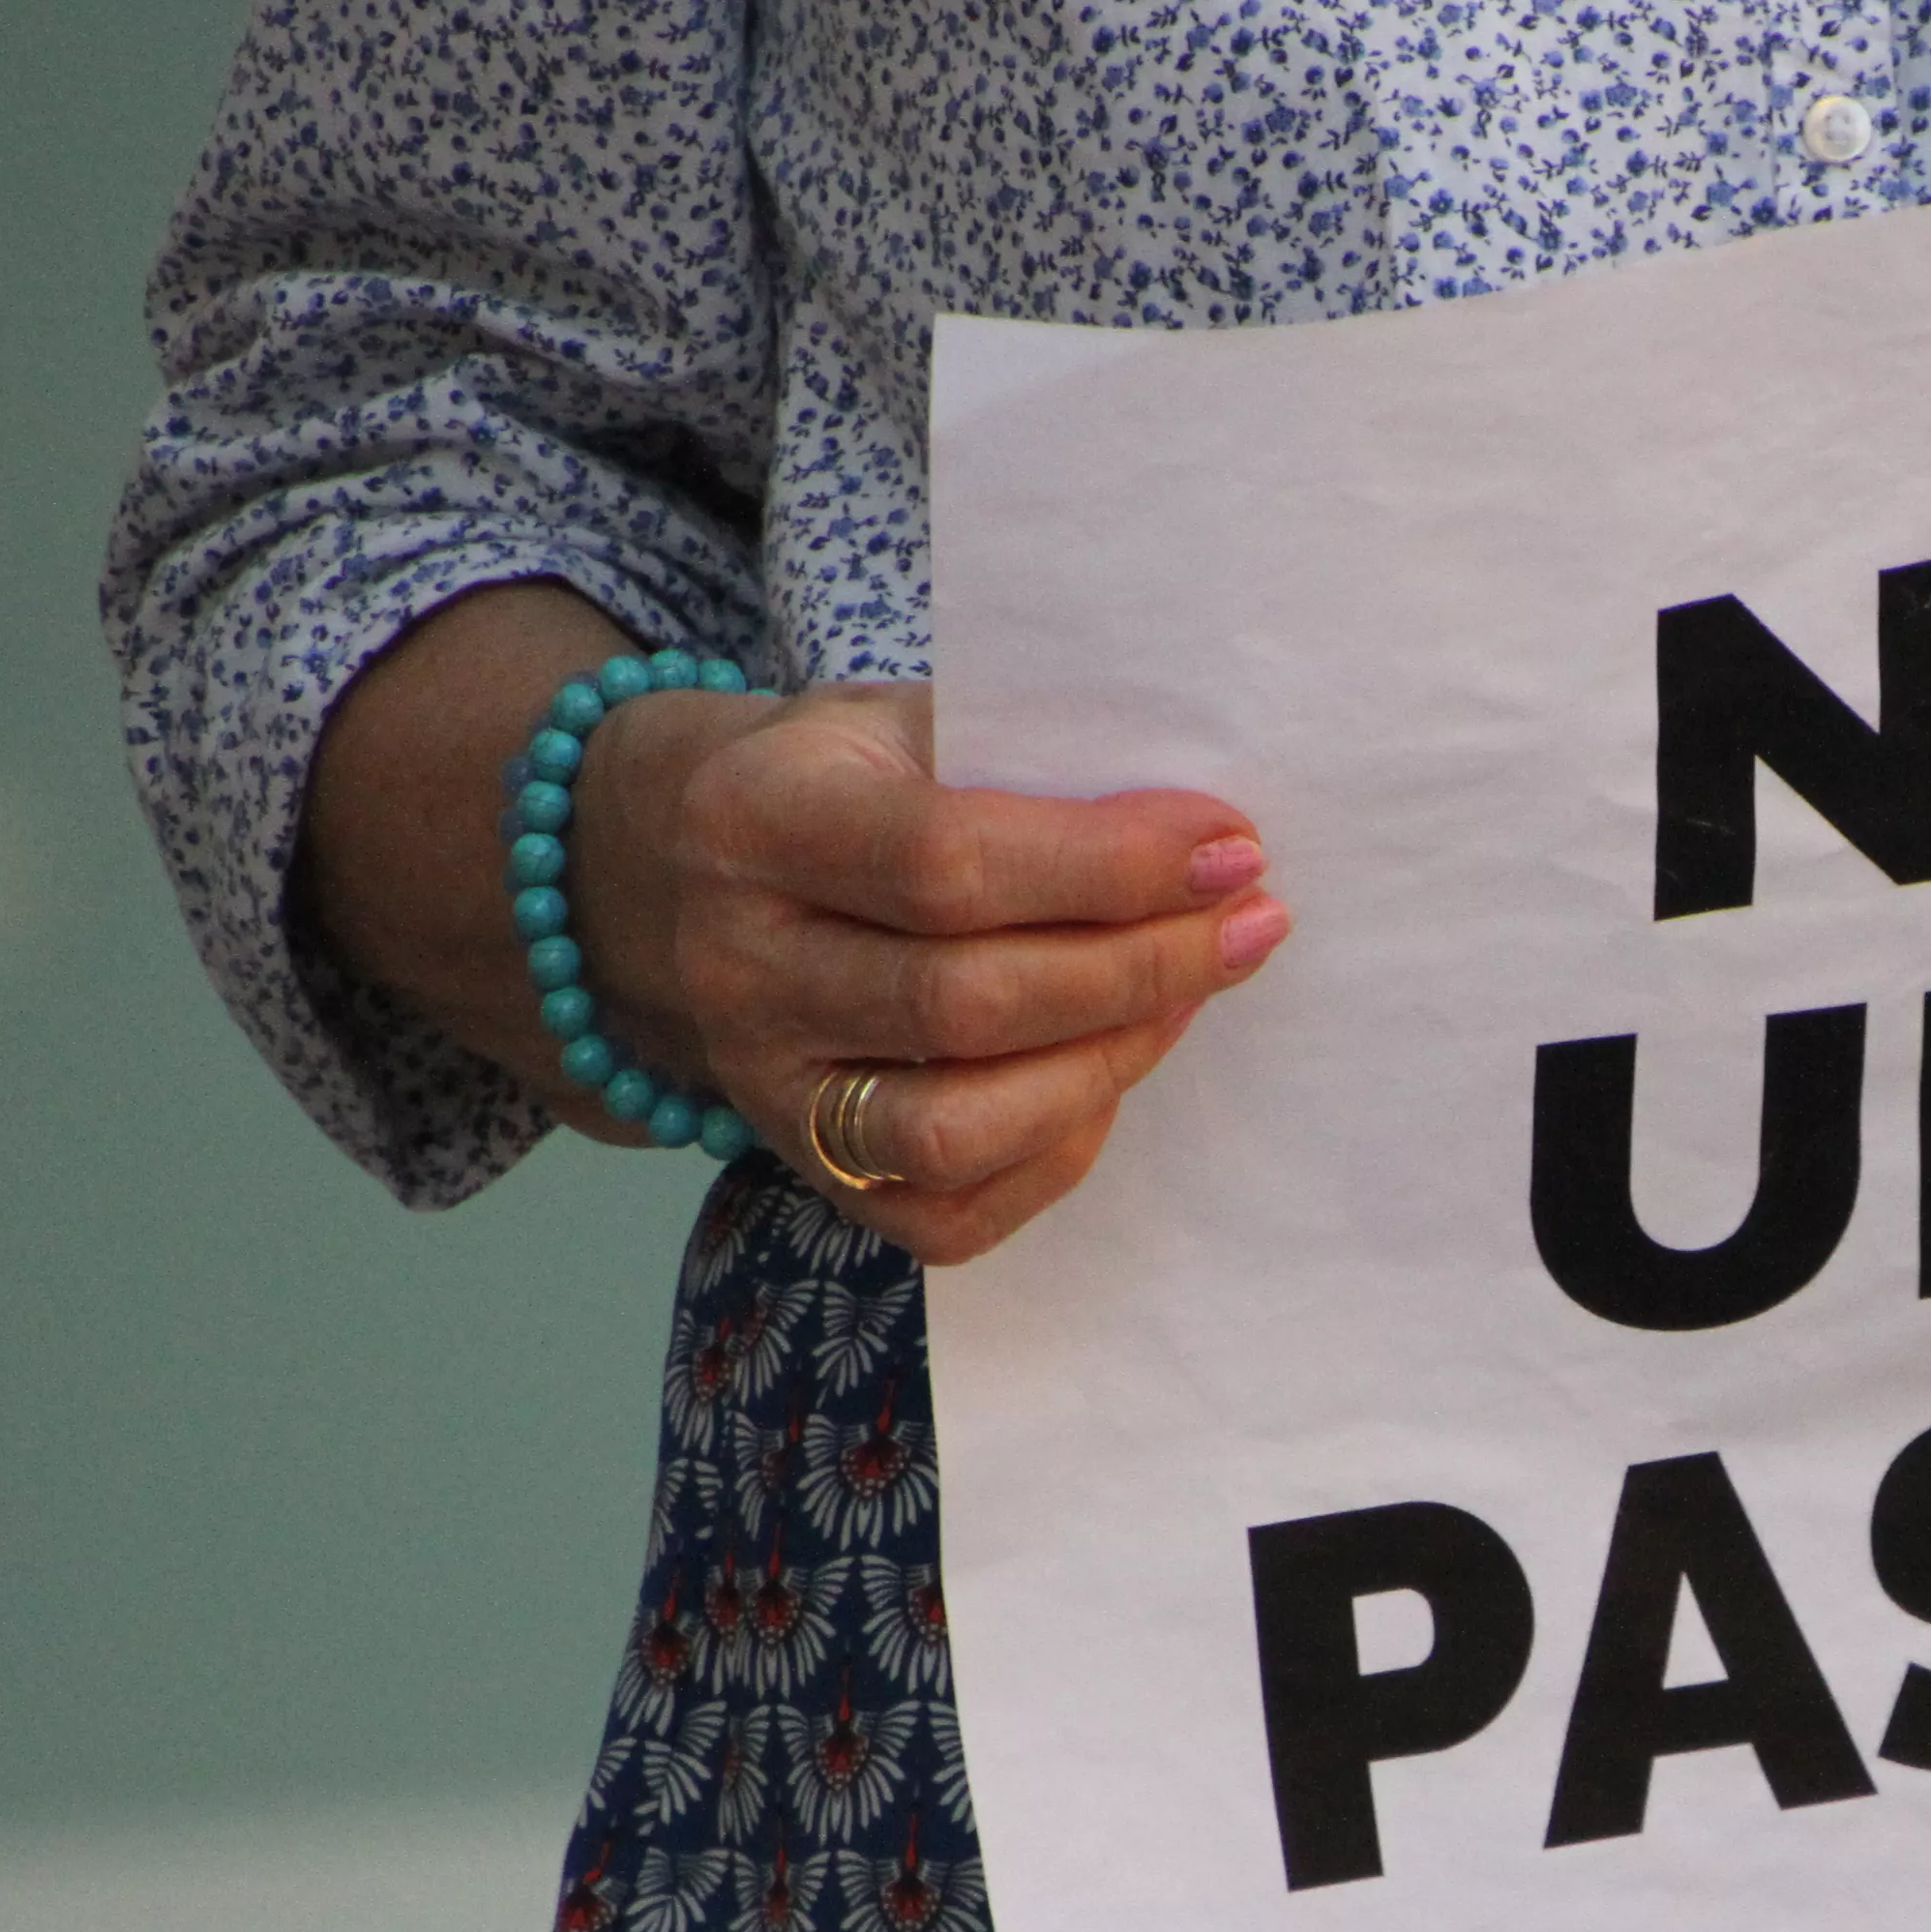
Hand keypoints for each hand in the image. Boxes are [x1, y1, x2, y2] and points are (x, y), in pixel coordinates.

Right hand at [563, 682, 1283, 1264]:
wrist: (682, 872)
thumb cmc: (838, 784)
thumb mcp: (898, 723)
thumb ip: (1022, 763)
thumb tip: (1197, 836)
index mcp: (754, 822)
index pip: (946, 863)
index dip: (1107, 866)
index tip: (1228, 847)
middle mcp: (737, 968)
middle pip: (967, 1002)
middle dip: (1140, 967)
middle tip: (1248, 923)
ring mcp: (764, 1087)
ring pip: (958, 1124)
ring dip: (1108, 1063)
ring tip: (1189, 994)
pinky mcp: (808, 1172)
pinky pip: (953, 1208)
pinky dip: (1059, 1147)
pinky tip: (1113, 1068)